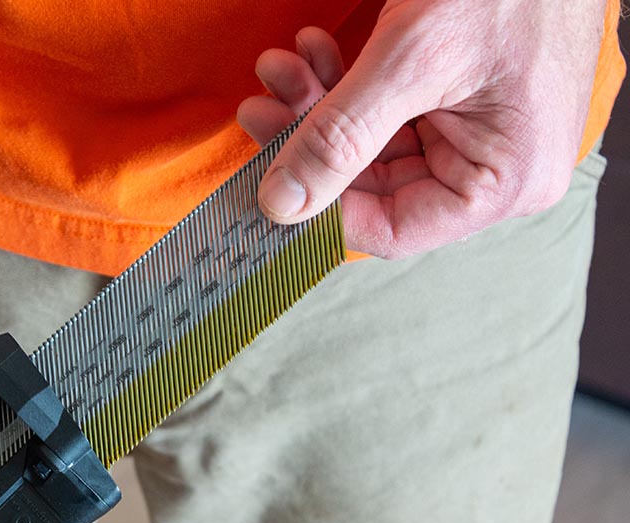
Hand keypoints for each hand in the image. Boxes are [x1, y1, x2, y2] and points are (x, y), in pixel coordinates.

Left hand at [236, 0, 608, 257]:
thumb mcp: (411, 61)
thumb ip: (341, 137)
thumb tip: (283, 204)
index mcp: (504, 182)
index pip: (392, 229)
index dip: (322, 210)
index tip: (269, 183)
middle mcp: (494, 170)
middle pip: (372, 185)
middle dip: (310, 142)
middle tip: (260, 108)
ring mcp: (476, 134)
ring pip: (370, 145)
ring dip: (318, 106)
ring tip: (278, 69)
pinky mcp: (458, 100)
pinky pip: (387, 110)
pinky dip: (343, 84)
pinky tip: (310, 53)